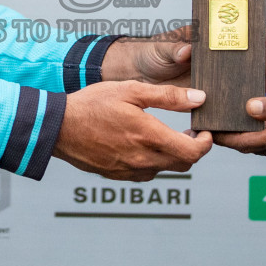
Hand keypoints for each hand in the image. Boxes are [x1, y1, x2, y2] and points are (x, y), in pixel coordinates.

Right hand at [54, 82, 212, 180]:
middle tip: (188, 131)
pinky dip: (153, 161)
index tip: (204, 131)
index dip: (206, 143)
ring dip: (172, 155)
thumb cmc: (92, 104)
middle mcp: (143, 159)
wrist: (59, 128)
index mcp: (150, 137)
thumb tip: (199, 98)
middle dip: (192, 148)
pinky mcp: (119, 176)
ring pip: (166, 169)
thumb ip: (168, 96)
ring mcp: (130, 170)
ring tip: (163, 135)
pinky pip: (146, 173)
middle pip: (184, 163)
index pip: (194, 152)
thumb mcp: (131, 90)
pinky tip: (142, 144)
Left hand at [101, 26, 265, 89]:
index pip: (238, 30)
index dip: (257, 33)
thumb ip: (175, 48)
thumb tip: (187, 51)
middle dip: (264, 58)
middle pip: (248, 53)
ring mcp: (215, 74)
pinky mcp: (209, 92)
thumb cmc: (150, 52)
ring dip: (259, 78)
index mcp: (208, 36)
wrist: (137, 74)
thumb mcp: (162, 46)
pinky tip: (252, 103)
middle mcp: (216, 54)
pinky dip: (243, 97)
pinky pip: (230, 95)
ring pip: (244, 74)